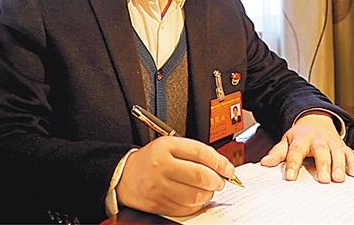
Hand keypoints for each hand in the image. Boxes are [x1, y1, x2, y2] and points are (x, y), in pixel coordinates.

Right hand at [117, 136, 234, 215]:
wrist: (124, 176)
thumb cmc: (150, 160)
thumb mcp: (169, 145)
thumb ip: (194, 152)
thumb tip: (221, 165)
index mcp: (166, 147)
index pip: (200, 152)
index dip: (219, 162)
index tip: (228, 168)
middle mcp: (162, 166)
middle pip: (200, 176)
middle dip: (217, 180)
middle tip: (220, 180)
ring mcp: (160, 187)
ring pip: (196, 195)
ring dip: (208, 193)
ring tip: (207, 189)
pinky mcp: (160, 204)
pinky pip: (187, 208)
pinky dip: (197, 204)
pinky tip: (196, 197)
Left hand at [260, 112, 353, 182]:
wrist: (316, 120)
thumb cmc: (300, 136)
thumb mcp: (286, 141)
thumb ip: (277, 153)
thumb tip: (264, 163)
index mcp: (301, 139)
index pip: (295, 151)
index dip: (292, 164)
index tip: (290, 177)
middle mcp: (318, 139)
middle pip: (320, 151)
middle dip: (323, 164)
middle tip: (323, 179)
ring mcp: (331, 142)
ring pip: (337, 152)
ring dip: (339, 165)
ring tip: (338, 179)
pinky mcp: (342, 146)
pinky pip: (349, 154)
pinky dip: (352, 163)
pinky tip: (353, 174)